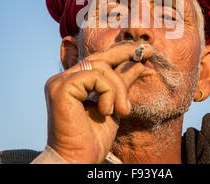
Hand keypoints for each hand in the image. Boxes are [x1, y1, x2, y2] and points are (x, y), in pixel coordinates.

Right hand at [44, 43, 152, 163]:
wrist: (78, 161)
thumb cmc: (94, 138)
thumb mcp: (115, 105)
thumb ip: (123, 83)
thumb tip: (139, 63)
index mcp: (74, 82)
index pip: (99, 59)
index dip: (121, 52)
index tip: (144, 49)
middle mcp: (64, 78)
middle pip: (100, 57)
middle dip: (126, 55)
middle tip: (149, 53)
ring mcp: (60, 82)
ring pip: (101, 67)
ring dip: (118, 88)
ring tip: (122, 110)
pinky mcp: (61, 88)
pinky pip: (95, 77)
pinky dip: (108, 93)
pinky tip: (106, 111)